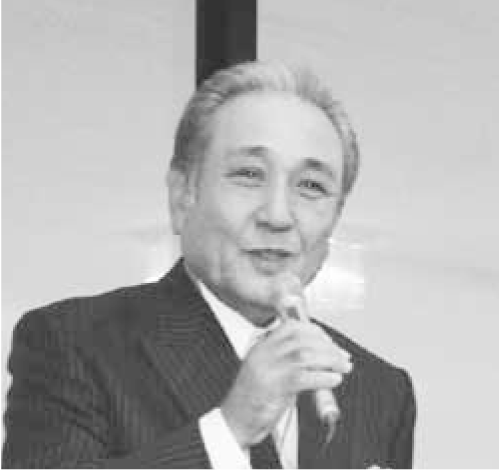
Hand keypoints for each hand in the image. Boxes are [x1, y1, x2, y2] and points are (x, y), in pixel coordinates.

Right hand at [220, 319, 351, 447]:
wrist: (235, 422)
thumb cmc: (254, 400)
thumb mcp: (269, 371)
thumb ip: (289, 360)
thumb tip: (322, 356)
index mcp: (262, 346)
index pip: (292, 327)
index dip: (316, 332)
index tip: (331, 342)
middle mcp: (264, 354)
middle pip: (302, 339)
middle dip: (328, 346)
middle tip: (343, 356)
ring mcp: (268, 369)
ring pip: (305, 354)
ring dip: (330, 360)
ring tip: (343, 367)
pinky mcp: (273, 387)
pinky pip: (303, 377)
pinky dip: (323, 377)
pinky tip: (333, 380)